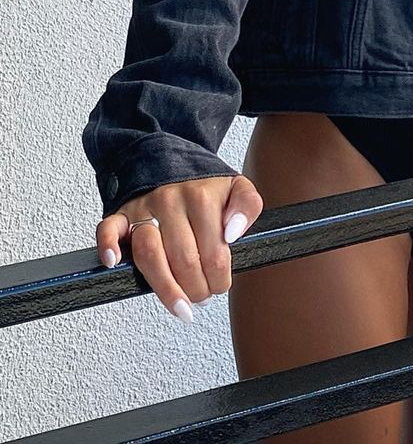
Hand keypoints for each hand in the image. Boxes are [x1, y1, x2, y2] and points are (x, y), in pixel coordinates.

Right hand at [95, 174, 263, 320]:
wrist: (174, 163)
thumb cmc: (205, 186)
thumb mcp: (237, 188)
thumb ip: (247, 206)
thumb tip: (233, 233)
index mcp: (202, 197)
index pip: (213, 253)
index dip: (219, 279)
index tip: (220, 285)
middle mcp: (171, 201)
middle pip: (182, 260)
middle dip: (196, 289)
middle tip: (202, 296)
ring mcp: (144, 208)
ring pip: (149, 253)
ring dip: (165, 288)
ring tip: (180, 305)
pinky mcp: (122, 213)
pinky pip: (108, 229)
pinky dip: (108, 247)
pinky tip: (115, 264)